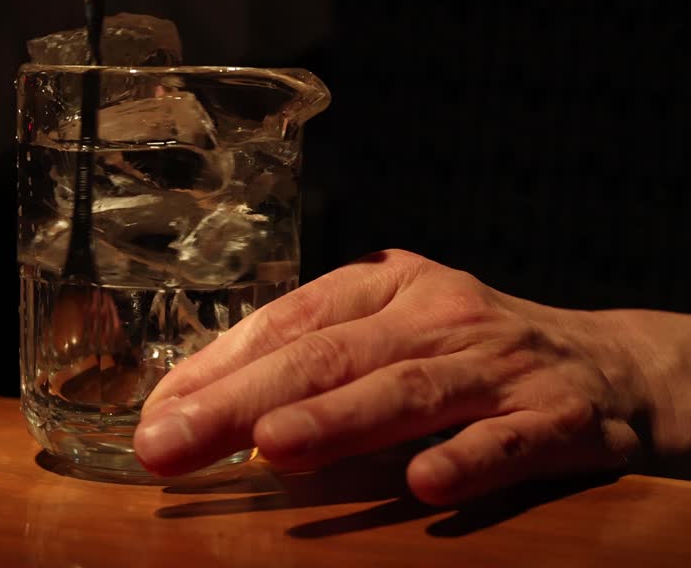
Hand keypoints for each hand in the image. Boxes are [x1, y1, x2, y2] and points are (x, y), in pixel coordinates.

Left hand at [133, 249, 686, 504]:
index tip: (155, 415)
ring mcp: (501, 362)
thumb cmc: (467, 355)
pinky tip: (423, 484)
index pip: (286, 323)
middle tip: (171, 444)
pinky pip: (510, 442)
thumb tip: (189, 407)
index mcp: (385, 284)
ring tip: (273, 445)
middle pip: (328, 357)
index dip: (216, 368)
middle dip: (240, 401)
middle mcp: (437, 313)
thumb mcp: (388, 335)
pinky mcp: (563, 417)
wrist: (613, 366)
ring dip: (337, 420)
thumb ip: (307, 363)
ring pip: (408, 390)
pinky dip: (468, 459)